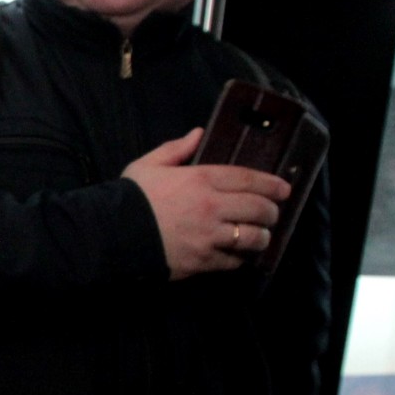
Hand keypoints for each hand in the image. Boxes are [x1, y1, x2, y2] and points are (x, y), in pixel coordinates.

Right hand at [123, 128, 289, 279]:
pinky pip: (234, 261)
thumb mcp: (148, 165)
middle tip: (272, 213)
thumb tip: (198, 134)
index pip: (249, 179)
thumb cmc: (129, 198)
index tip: (284, 189)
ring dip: (261, 237)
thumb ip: (176, 149)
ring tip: (260, 237)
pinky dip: (240, 258)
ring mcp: (210, 236)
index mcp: (201, 179)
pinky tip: (238, 255)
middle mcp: (212, 207)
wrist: (110, 235)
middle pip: (259, 209)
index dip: (272, 184)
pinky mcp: (203, 260)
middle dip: (271, 212)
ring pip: (253, 237)